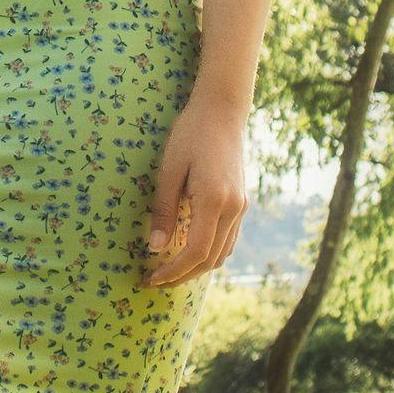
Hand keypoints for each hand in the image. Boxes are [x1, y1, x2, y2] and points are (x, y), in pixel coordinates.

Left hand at [142, 95, 249, 287]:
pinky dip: (210, 253)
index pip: (196, 252)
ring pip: (223, 253)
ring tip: (169, 270)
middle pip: (211, 260)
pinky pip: (228, 240)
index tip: (152, 277)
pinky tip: (189, 251)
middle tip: (155, 280)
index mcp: (215, 200)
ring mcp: (241, 207)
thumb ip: (163, 210)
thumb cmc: (190, 134)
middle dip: (183, 276)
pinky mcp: (241, 203)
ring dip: (197, 268)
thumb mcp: (169, 170)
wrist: (222, 111)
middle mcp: (234, 209)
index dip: (174, 271)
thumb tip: (155, 247)